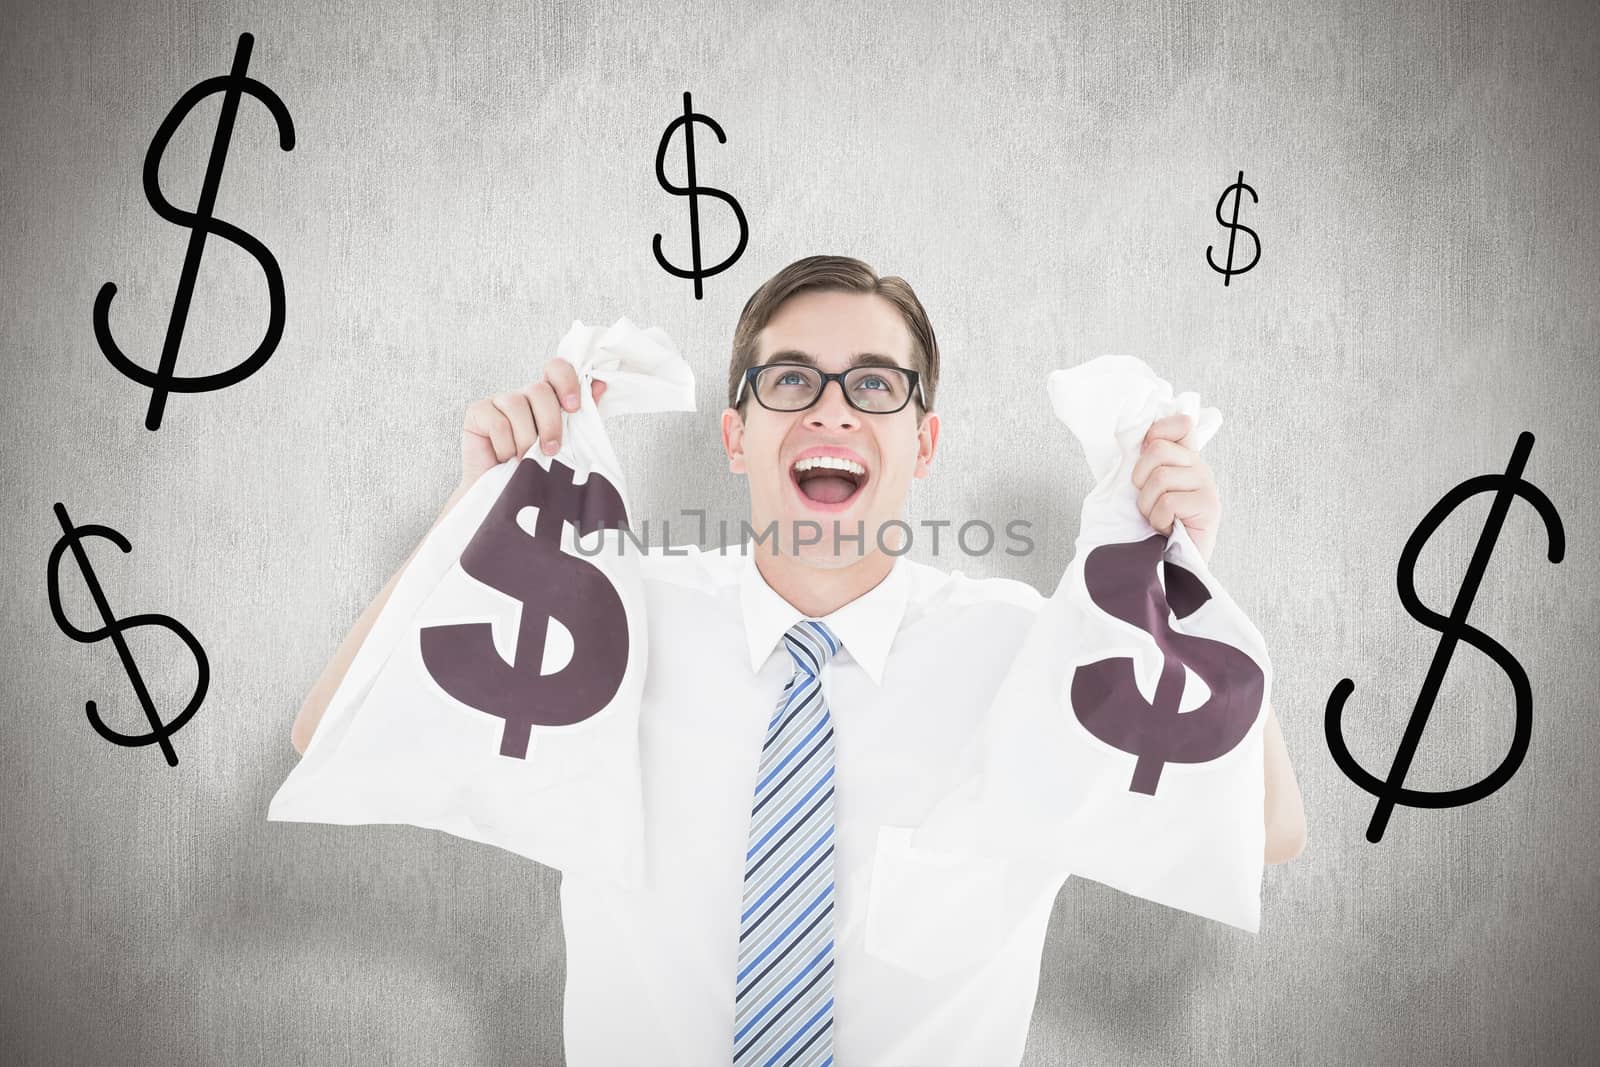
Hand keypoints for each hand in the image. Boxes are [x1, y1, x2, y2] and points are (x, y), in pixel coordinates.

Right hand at [458, 359, 606, 489]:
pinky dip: (506, 446)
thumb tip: (601, 385)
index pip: (556, 369)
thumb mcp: (567, 444)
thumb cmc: (537, 472)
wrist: (506, 500)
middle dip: (550, 423)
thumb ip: (583, 415)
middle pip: (539, 389)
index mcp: (546, 399)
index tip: (573, 408)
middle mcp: (523, 396)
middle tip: (551, 450)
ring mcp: (498, 402)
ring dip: (526, 440)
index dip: (566, 382)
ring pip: (517, 405)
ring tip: (526, 461)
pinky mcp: (477, 413)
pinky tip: (505, 458)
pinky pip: (498, 422)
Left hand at [1130, 413, 1220, 563]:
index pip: (1179, 424)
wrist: (1172, 566)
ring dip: (1148, 505)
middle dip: (1140, 481)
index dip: (1157, 432)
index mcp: (1185, 459)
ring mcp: (1207, 486)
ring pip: (1160, 477)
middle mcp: (1200, 468)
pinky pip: (1169, 502)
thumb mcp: (1144, 490)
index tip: (1145, 453)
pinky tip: (1168, 529)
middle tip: (1149, 503)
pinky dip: (1159, 520)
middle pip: (1158, 449)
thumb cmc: (1154, 528)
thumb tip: (1128, 437)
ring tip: (1158, 519)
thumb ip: (1144, 463)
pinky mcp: (1209, 506)